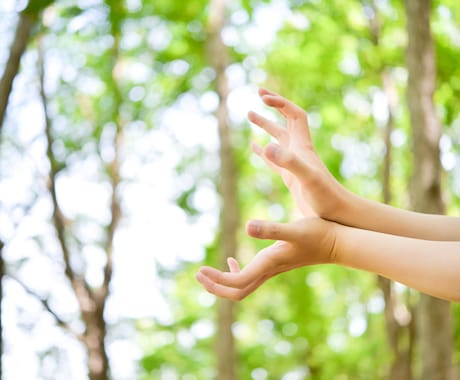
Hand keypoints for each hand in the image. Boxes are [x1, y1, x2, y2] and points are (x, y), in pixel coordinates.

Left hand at [196, 217, 337, 300]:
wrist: (338, 243)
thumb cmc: (318, 234)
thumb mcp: (294, 229)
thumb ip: (272, 229)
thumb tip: (247, 226)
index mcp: (269, 264)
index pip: (237, 283)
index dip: (217, 280)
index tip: (200, 270)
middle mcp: (269, 271)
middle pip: (237, 292)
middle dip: (216, 287)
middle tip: (198, 274)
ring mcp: (272, 270)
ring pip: (243, 286)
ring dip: (223, 282)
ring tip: (207, 272)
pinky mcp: (276, 264)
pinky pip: (251, 276)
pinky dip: (237, 272)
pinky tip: (234, 260)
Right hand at [249, 88, 346, 219]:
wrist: (335, 213)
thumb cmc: (323, 196)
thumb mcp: (305, 177)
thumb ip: (287, 161)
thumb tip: (266, 144)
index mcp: (302, 146)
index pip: (294, 114)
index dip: (280, 103)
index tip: (262, 97)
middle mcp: (298, 150)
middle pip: (287, 120)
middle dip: (274, 104)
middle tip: (259, 93)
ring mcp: (293, 163)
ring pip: (278, 137)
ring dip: (265, 124)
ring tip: (250, 114)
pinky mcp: (290, 177)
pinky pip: (273, 158)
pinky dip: (262, 149)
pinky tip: (254, 146)